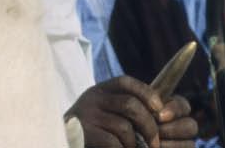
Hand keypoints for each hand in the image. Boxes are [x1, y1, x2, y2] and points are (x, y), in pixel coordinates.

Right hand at [65, 77, 196, 147]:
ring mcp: (87, 115)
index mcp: (99, 91)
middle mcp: (92, 98)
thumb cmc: (92, 130)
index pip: (125, 83)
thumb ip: (125, 108)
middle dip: (149, 127)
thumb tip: (160, 114)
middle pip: (131, 105)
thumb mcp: (105, 112)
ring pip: (124, 127)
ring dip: (135, 144)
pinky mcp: (86, 132)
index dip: (146, 93)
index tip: (159, 110)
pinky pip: (114, 142)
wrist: (63, 139)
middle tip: (155, 143)